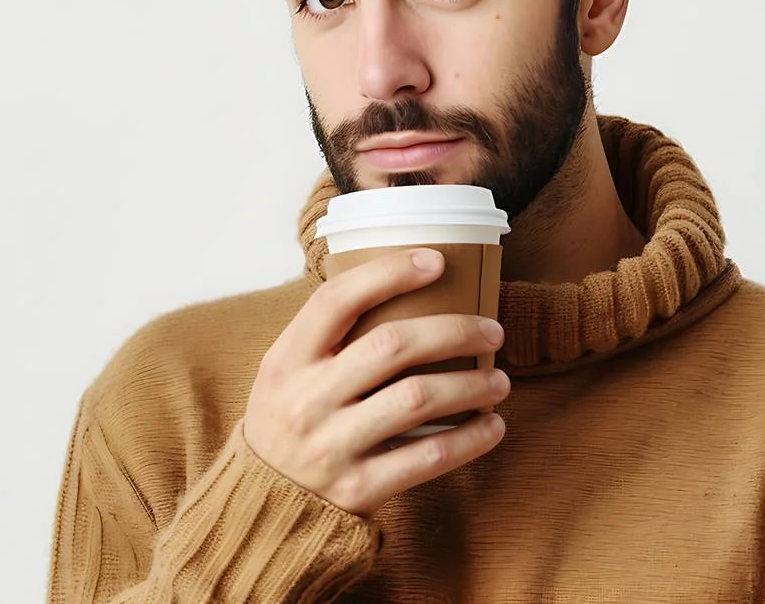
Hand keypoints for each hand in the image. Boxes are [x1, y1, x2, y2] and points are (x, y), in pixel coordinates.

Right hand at [242, 248, 509, 517]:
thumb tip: (401, 287)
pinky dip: (471, 439)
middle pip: (392, 346)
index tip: (436, 261)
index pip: (336, 300)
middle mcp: (307, 400)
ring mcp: (332, 446)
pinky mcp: (359, 488)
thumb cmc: (287, 420)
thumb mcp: (285, 372)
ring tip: (499, 379)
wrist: (265, 502)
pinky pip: (428, 458)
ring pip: (418, 400)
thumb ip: (327, 338)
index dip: (388, 273)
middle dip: (454, 331)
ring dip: (471, 384)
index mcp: (287, 361)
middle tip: (491, 330)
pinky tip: (492, 426)